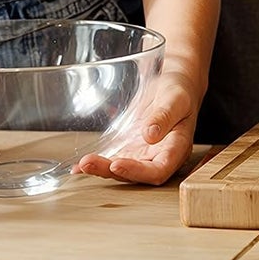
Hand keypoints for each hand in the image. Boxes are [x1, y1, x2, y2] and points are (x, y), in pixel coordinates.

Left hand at [77, 67, 201, 186]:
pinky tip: (79, 167)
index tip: (117, 164)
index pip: (159, 169)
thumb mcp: (175, 99)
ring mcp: (144, 154)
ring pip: (122, 169)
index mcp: (177, 148)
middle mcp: (160, 156)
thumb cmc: (179, 91)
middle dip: (111, 171)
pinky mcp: (131, 149)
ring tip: (83, 163)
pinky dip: (98, 165)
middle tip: (89, 162)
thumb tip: (150, 134)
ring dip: (101, 169)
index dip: (138, 172)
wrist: (172, 85)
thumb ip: (164, 117)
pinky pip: (114, 159)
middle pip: (136, 174)